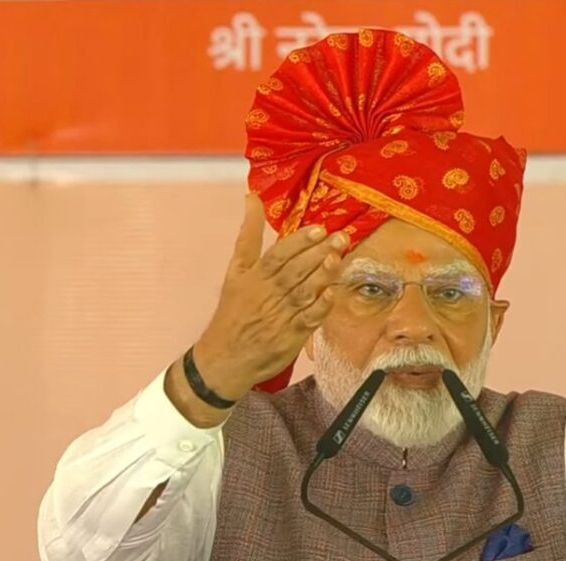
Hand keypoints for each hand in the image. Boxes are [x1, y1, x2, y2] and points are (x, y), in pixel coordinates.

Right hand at [192, 193, 348, 399]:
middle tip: (341, 237)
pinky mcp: (292, 335)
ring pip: (305, 291)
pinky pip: (309, 319)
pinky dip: (320, 308)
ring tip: (339, 258)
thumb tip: (252, 197)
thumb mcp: (235, 270)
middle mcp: (270, 293)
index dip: (298, 242)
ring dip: (323, 275)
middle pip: (296, 270)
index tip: (318, 229)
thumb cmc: (233, 310)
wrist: (224, 357)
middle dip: (319, 253)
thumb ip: (248, 235)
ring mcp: (282, 314)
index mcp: (255, 276)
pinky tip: (332, 294)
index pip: (279, 255)